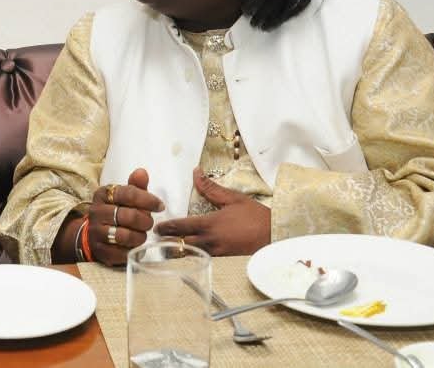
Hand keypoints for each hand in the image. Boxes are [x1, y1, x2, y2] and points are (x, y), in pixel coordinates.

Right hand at [88, 168, 164, 266]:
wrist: (94, 234)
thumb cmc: (116, 212)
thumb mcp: (124, 197)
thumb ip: (135, 186)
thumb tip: (142, 172)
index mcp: (103, 194)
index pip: (128, 193)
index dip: (148, 200)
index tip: (160, 206)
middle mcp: (96, 212)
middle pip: (128, 216)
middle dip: (145, 221)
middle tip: (149, 223)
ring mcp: (96, 232)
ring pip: (124, 235)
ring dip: (139, 237)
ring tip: (142, 235)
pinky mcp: (99, 250)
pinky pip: (120, 252)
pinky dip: (131, 250)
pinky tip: (133, 245)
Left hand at [155, 167, 270, 255]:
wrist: (277, 237)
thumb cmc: (256, 216)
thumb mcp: (233, 198)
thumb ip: (211, 188)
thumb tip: (195, 172)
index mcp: (210, 224)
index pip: (182, 226)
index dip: (167, 228)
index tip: (156, 227)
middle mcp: (210, 241)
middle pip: (181, 245)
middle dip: (167, 243)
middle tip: (156, 240)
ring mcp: (217, 253)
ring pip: (191, 255)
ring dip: (178, 252)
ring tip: (167, 249)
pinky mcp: (224, 261)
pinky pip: (203, 259)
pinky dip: (193, 257)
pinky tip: (189, 255)